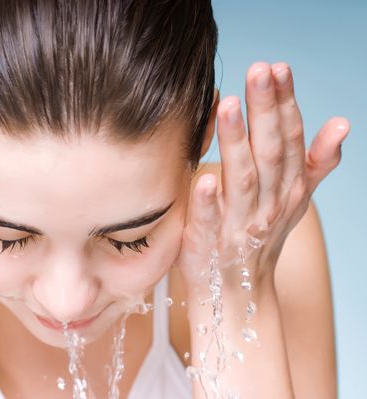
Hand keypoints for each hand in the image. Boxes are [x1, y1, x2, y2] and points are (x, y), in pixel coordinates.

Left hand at [175, 61, 349, 292]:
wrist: (238, 291)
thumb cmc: (262, 235)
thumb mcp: (296, 199)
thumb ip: (316, 162)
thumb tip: (343, 122)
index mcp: (287, 188)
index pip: (289, 139)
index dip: (284, 103)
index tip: (277, 68)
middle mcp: (268, 205)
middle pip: (270, 152)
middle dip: (265, 110)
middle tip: (258, 70)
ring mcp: (240, 226)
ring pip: (242, 181)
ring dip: (236, 143)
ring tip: (228, 106)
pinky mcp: (208, 244)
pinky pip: (209, 223)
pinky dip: (207, 204)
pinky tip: (202, 180)